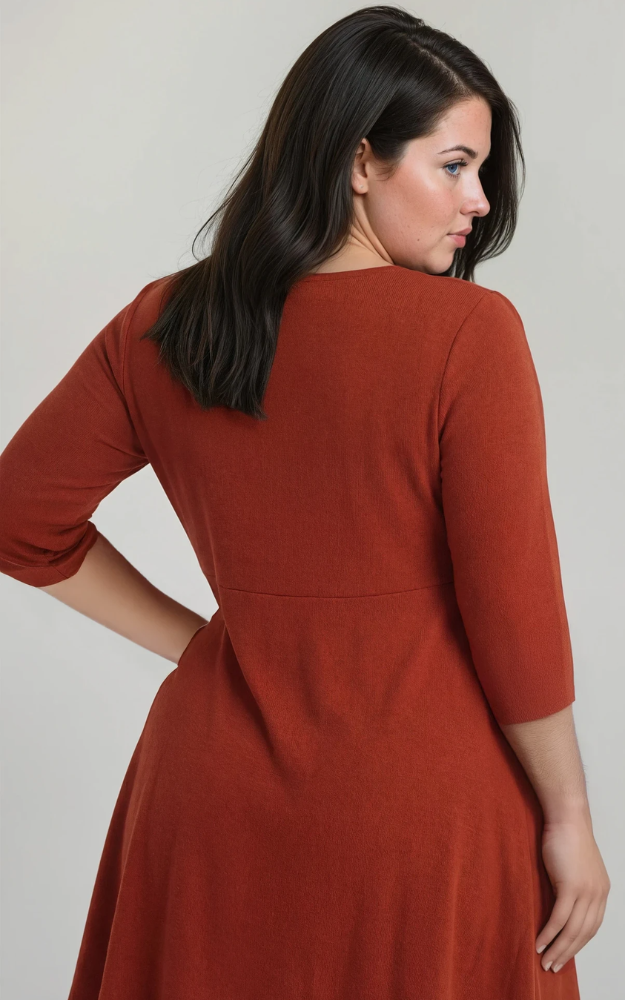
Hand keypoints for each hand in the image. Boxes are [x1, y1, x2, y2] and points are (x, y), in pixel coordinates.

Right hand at [536, 813, 609, 973]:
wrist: (566, 817)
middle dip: (568, 953)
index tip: (565, 955)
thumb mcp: (575, 867)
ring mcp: (586, 891)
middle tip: (553, 967)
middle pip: (584, 934)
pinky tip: (539, 943)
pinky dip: (549, 934)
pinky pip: (560, 918)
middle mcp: (598, 894)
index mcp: (602, 891)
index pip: (592, 927)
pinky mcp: (572, 887)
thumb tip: (560, 907)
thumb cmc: (566, 837)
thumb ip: (573, 887)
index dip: (578, 944)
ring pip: (572, 930)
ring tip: (545, 961)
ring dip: (558, 949)